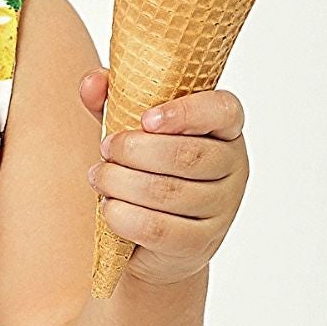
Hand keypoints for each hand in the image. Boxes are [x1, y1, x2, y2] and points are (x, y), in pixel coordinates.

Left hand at [77, 69, 248, 287]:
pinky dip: (122, 215)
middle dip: (134, 150)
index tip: (145, 119)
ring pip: (168, 192)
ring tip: (99, 177)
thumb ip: (112, 101)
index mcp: (224, 129)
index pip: (223, 111)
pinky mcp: (201, 242)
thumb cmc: (146, 171)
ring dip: (120, 182)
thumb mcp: (132, 131)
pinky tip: (108, 207)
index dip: (185, 113)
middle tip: (105, 149)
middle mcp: (234, 167)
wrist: (155, 241)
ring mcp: (222, 208)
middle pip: (187, 155)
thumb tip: (92, 83)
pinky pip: (156, 228)